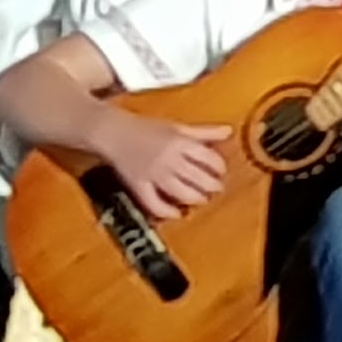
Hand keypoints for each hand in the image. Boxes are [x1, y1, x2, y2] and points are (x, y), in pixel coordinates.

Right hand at [104, 109, 231, 223]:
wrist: (113, 132)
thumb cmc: (146, 129)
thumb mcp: (177, 127)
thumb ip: (204, 132)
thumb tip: (228, 132)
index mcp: (180, 142)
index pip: (208, 158)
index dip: (219, 168)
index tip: (221, 172)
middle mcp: (168, 159)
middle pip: (198, 177)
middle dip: (211, 186)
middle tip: (216, 189)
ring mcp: (153, 173)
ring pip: (180, 192)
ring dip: (195, 198)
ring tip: (201, 200)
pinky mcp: (138, 185)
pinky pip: (153, 202)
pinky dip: (166, 211)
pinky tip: (177, 214)